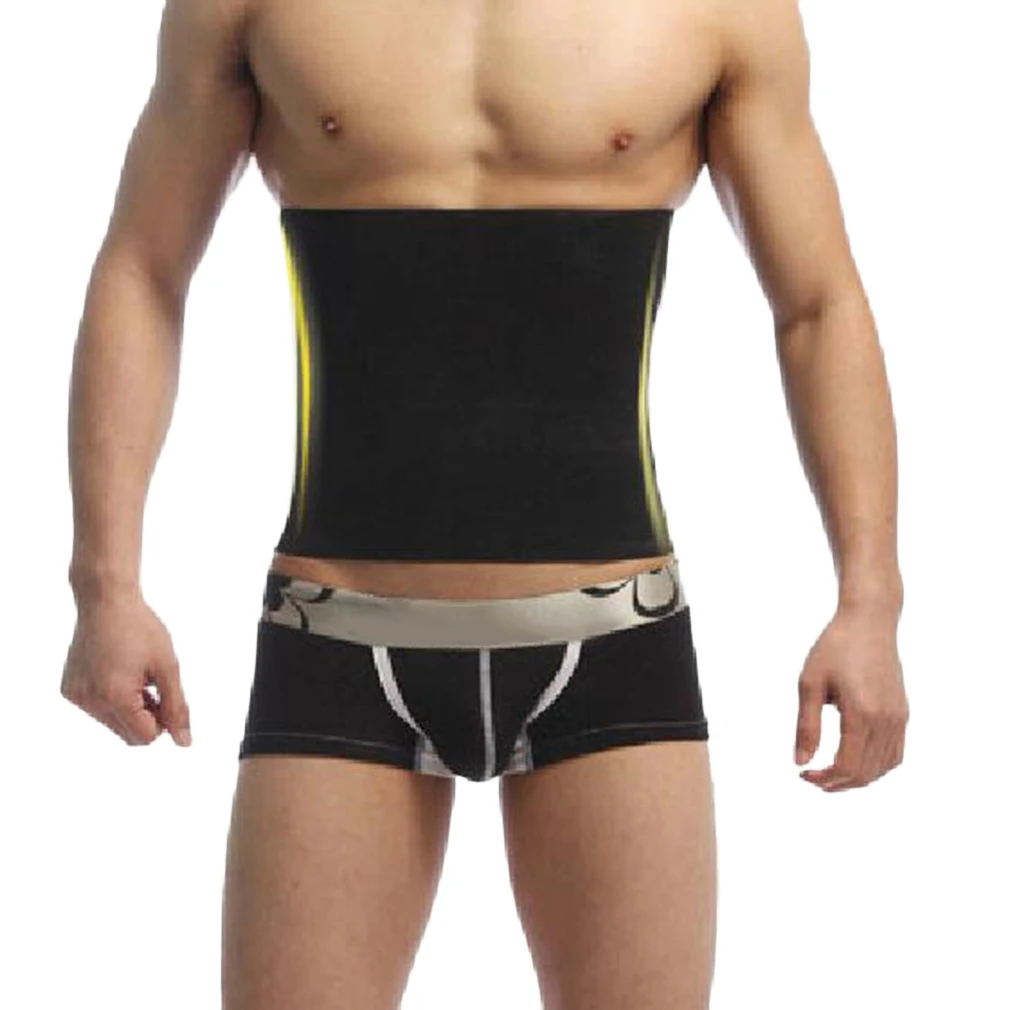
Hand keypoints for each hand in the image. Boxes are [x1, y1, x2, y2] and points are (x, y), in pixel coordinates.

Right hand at [61, 589, 191, 747]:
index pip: (146, 737)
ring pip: (113, 724)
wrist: (106, 601)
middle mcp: (90, 701)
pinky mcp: (69, 689)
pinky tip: (116, 672)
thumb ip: (177, 706)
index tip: (166, 695)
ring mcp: (76, 696)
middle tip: (153, 685)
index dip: (163, 720)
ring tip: (135, 676)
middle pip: (129, 735)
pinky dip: (111, 699)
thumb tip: (184, 742)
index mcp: (115, 697)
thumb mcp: (167, 666)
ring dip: (130, 709)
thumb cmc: (141, 629)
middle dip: (147, 717)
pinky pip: (97, 709)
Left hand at [794, 602, 907, 789]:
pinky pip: (895, 754)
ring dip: (857, 778)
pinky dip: (876, 766)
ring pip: (883, 768)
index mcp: (861, 713)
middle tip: (812, 778)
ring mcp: (898, 718)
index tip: (803, 774)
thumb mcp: (810, 683)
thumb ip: (806, 726)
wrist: (869, 621)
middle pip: (866, 773)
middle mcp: (886, 720)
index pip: (847, 766)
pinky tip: (855, 761)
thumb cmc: (834, 647)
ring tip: (830, 774)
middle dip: (837, 783)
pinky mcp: (902, 713)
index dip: (824, 779)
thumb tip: (800, 762)